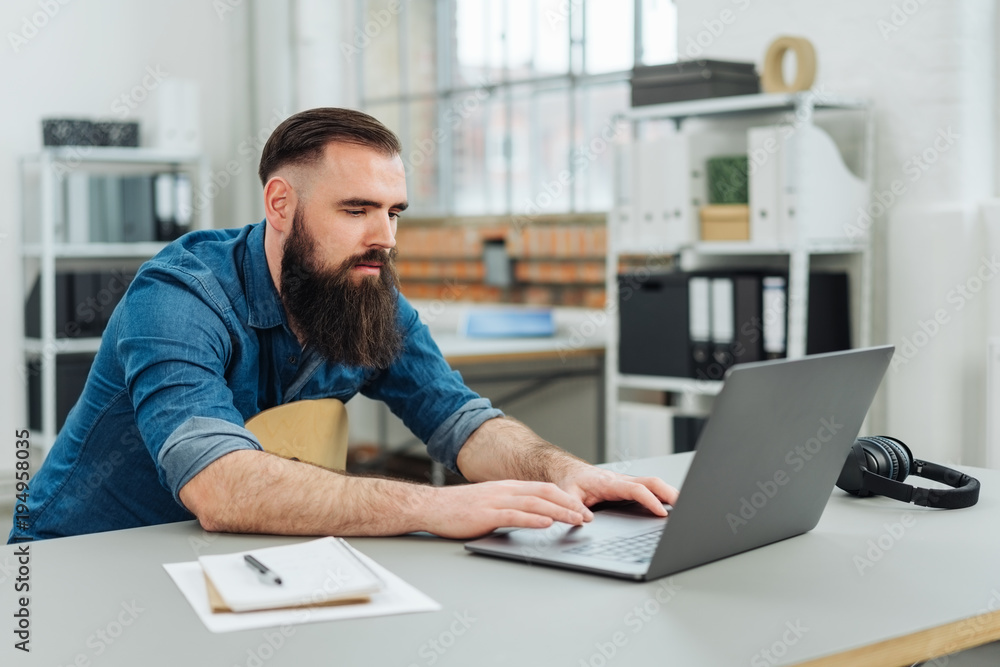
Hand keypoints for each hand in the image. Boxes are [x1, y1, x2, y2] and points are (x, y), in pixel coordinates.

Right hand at [422, 480, 594, 538]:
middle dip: (570, 504)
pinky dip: (533, 519)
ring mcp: (496, 501)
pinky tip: (547, 523)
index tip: (582, 509)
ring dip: (559, 512)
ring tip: (576, 520)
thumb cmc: (459, 508)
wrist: (432, 507)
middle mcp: (505, 490)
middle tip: (588, 516)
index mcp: (508, 487)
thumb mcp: (490, 502)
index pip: (544, 488)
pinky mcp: (486, 514)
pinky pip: (515, 515)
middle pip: (545, 493)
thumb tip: (533, 515)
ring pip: (535, 503)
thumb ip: (510, 506)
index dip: (566, 498)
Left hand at [555, 464, 678, 516]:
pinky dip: (662, 495)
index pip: (636, 489)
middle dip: (669, 494)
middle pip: (652, 483)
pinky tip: (671, 505)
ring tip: (685, 508)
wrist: (568, 471)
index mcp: (609, 483)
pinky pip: (649, 489)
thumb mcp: (566, 495)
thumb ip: (574, 507)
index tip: (661, 512)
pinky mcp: (627, 488)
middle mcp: (621, 481)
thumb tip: (586, 520)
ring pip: (654, 484)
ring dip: (669, 493)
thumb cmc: (569, 482)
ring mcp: (626, 484)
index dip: (650, 500)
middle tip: (685, 508)